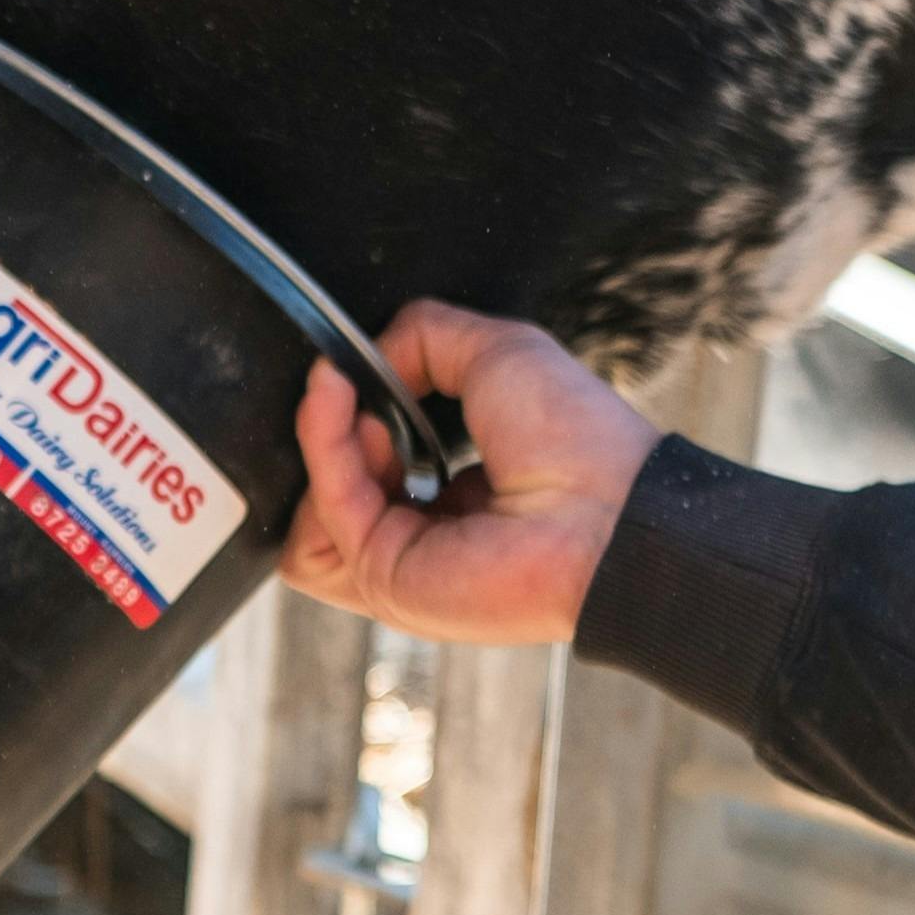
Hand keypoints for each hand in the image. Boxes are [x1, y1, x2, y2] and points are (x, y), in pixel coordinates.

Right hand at [280, 302, 664, 647]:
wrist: (606, 508)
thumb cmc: (576, 439)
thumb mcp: (496, 351)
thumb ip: (423, 335)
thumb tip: (358, 357)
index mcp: (455, 495)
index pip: (369, 462)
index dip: (354, 415)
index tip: (360, 371)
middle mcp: (423, 533)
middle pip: (326, 485)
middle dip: (332, 426)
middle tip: (362, 386)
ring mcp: (398, 561)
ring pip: (307, 505)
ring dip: (322, 439)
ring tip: (357, 402)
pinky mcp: (381, 578)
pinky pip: (320, 511)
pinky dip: (320, 445)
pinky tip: (338, 400)